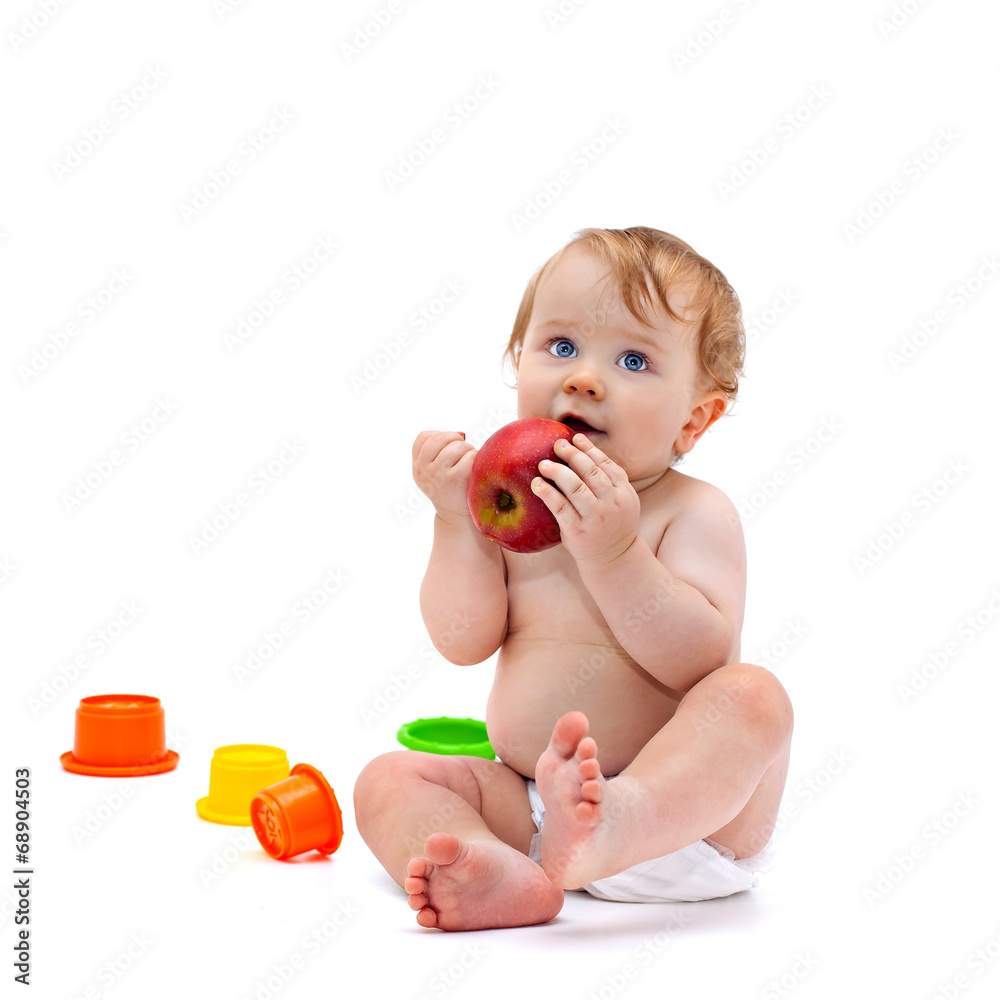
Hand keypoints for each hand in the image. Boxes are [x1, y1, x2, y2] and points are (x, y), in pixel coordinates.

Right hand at [412, 430, 475, 525]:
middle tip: (464, 452)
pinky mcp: (455, 478)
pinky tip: (476, 468)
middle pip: (440, 438)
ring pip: (456, 445)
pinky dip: (476, 458)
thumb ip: (438, 452)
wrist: (459, 520)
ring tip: (470, 461)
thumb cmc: (453, 490)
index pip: (424, 437)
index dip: (440, 436)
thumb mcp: (436, 473)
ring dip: (469, 449)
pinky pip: (469, 456)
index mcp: (417, 467)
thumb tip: (461, 434)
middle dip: (456, 440)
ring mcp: (438, 475)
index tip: (450, 447)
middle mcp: (423, 471)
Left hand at [530, 434, 638, 565]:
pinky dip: (547, 493)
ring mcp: (596, 517)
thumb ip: (608, 482)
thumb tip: (582, 453)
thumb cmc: (612, 526)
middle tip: (557, 445)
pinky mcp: (578, 530)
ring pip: (575, 487)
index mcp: (624, 492)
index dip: (590, 450)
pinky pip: (560, 507)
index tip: (575, 438)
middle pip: (591, 472)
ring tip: (543, 464)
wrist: (614, 559)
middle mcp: (612, 503)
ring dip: (557, 471)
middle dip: (573, 455)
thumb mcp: (621, 503)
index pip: (606, 465)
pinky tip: (536, 484)